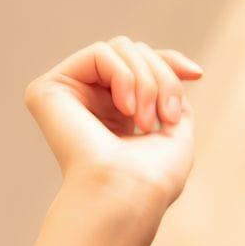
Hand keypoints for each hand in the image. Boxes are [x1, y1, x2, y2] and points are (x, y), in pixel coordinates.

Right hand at [24, 33, 202, 225]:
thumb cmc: (153, 179)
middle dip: (162, 79)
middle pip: (134, 53)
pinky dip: (123, 77)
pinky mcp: (48, 89)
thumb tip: (174, 70)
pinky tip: (125, 110)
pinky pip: (99, 53)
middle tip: (167, 117)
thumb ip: (172, 97)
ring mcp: (65, 95)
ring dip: (147, 81)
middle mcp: (86, 102)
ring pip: (119, 48)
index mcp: (112, 115)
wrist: (128, 197)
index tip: (196, 75)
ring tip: (146, 121)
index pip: (138, 67)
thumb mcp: (176, 132)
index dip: (168, 63)